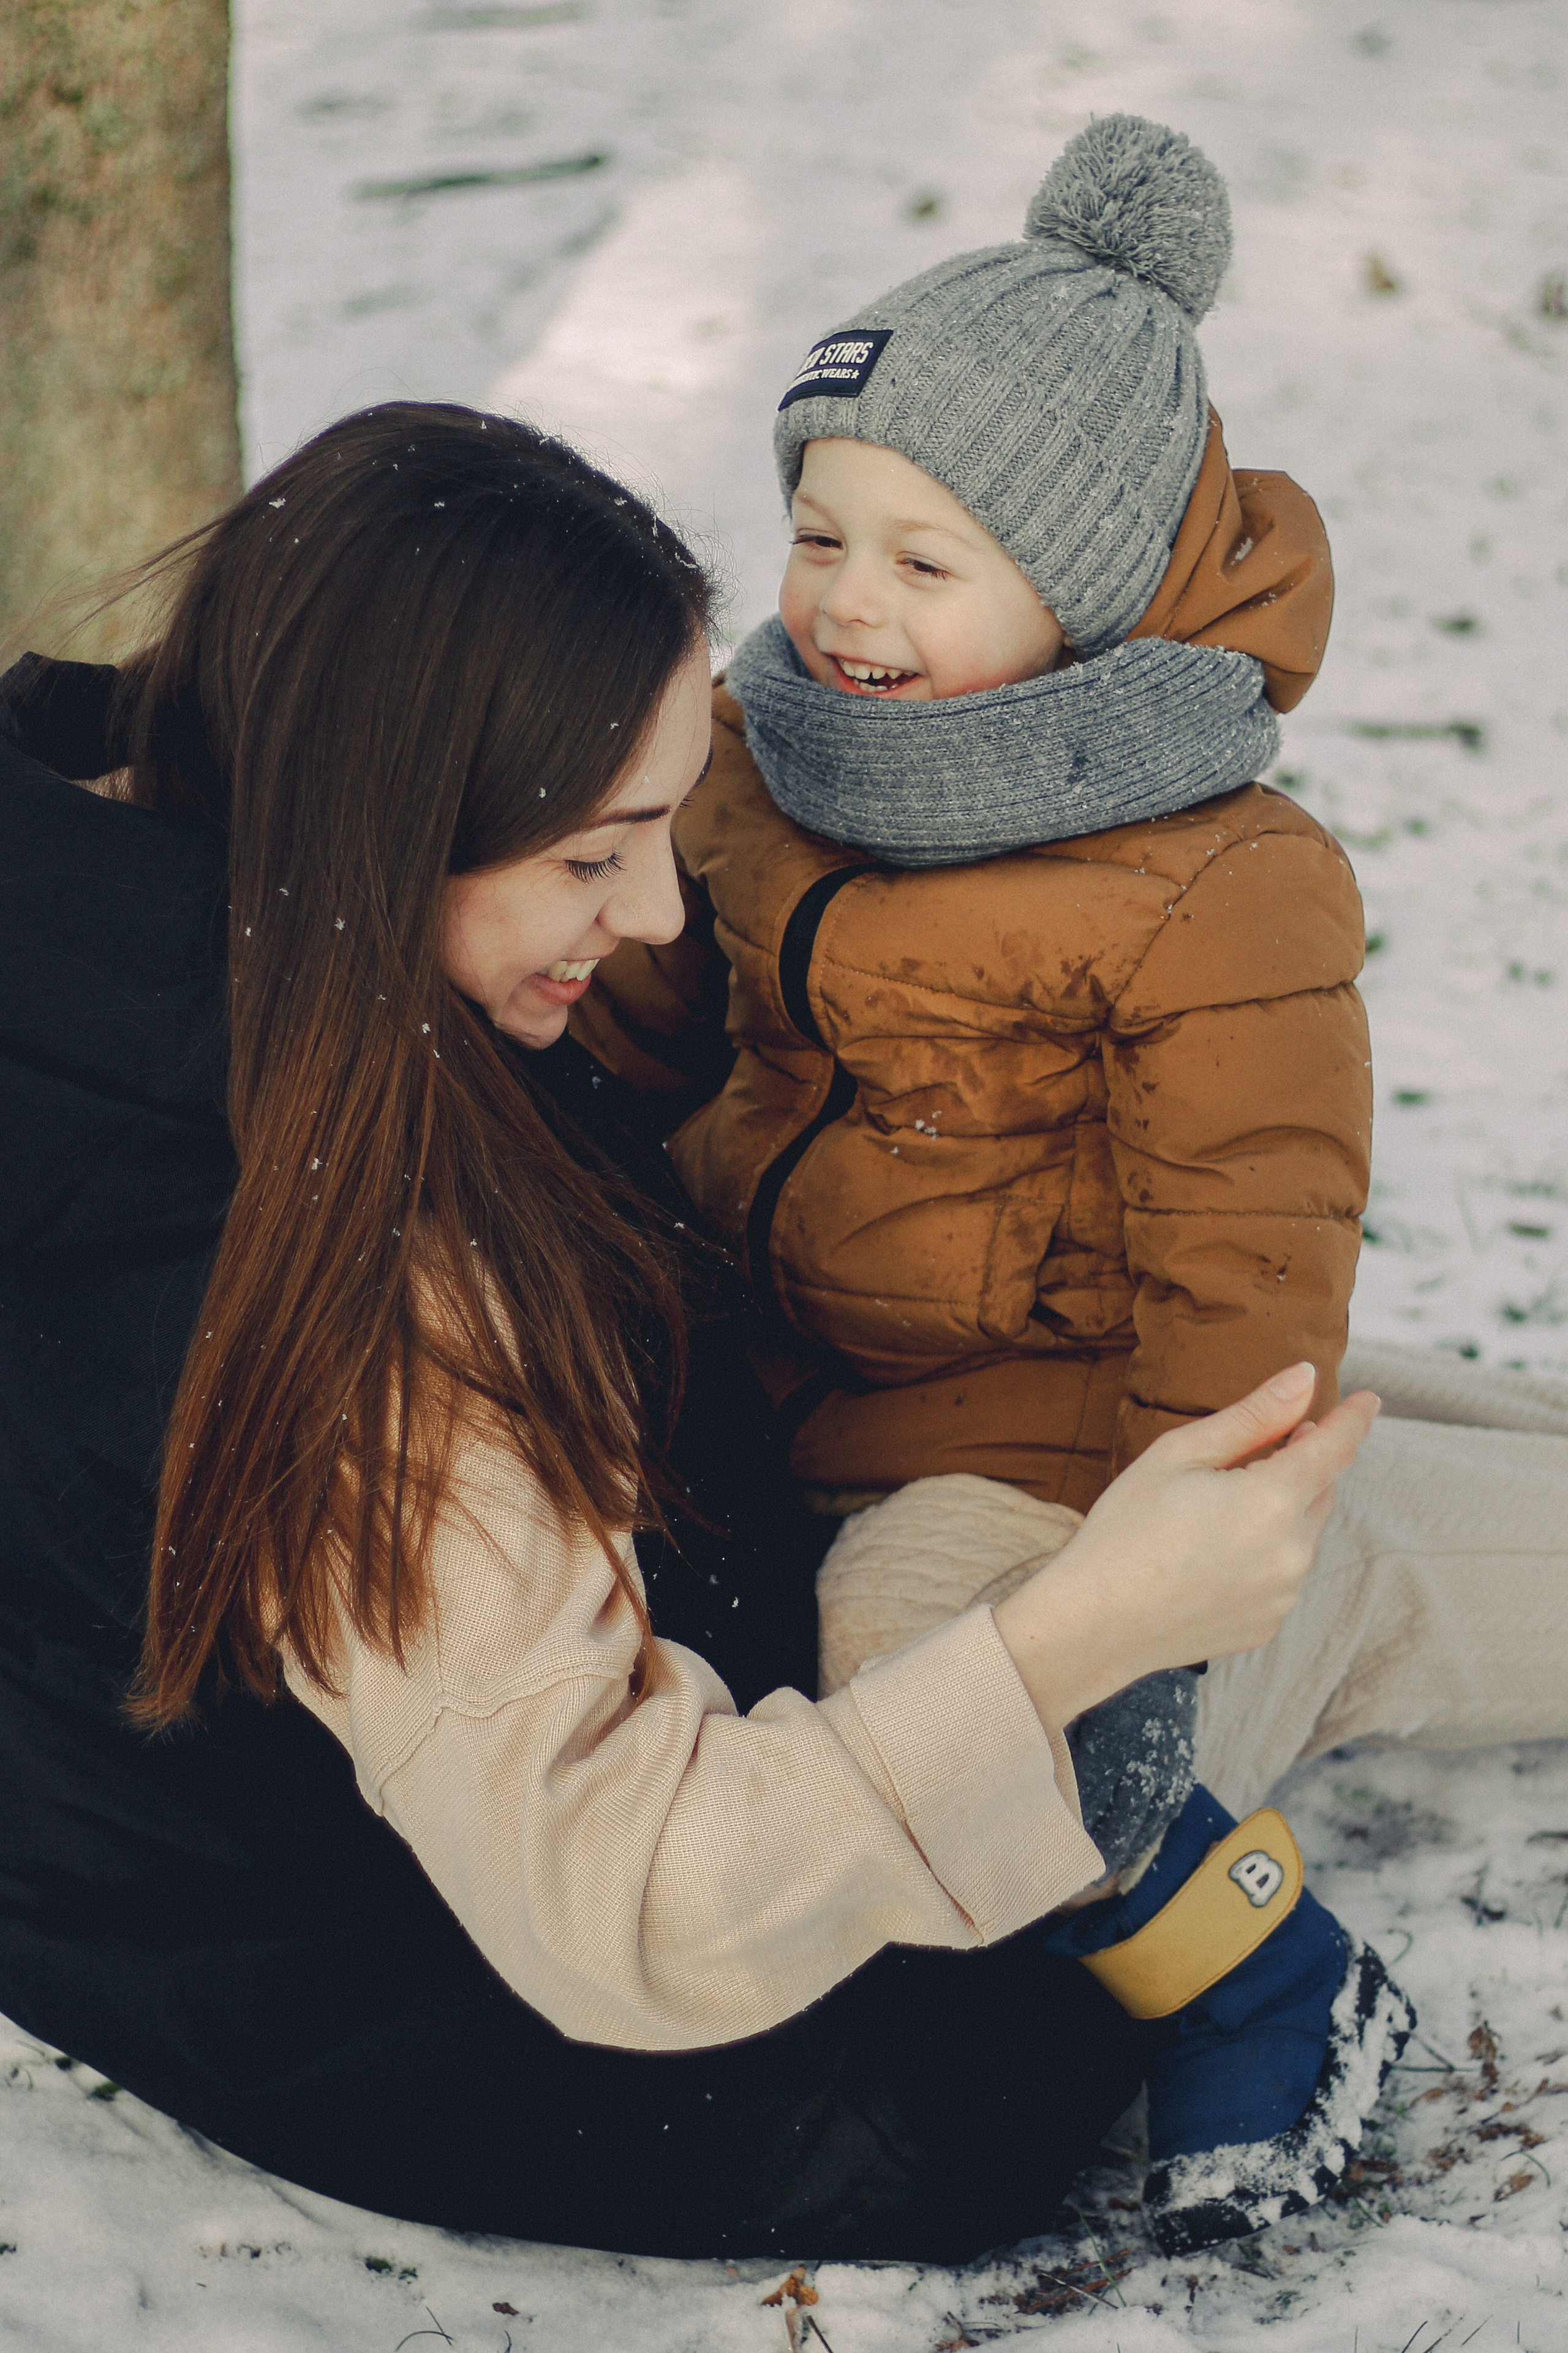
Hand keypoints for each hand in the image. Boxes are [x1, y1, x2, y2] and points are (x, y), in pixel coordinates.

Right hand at [991, 1363, 1378, 1733]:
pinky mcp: (1267, 1624)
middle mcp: (1292, 1552)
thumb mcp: (1181, 1454)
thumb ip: (1254, 1416)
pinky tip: (1211, 1554)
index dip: (1353, 1420)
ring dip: (1281, 1510)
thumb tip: (1306, 1379)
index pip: (1335, 1448)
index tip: (1369, 1401)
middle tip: (1264, 1447)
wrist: (1094, 1623)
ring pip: (1302, 1534)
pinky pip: (1282, 1575)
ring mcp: (1284, 1595)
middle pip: (1320, 1491)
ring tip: (1216, 1509)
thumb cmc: (1126, 1528)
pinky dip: (1264, 1554)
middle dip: (1303, 1464)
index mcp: (1273, 1501)